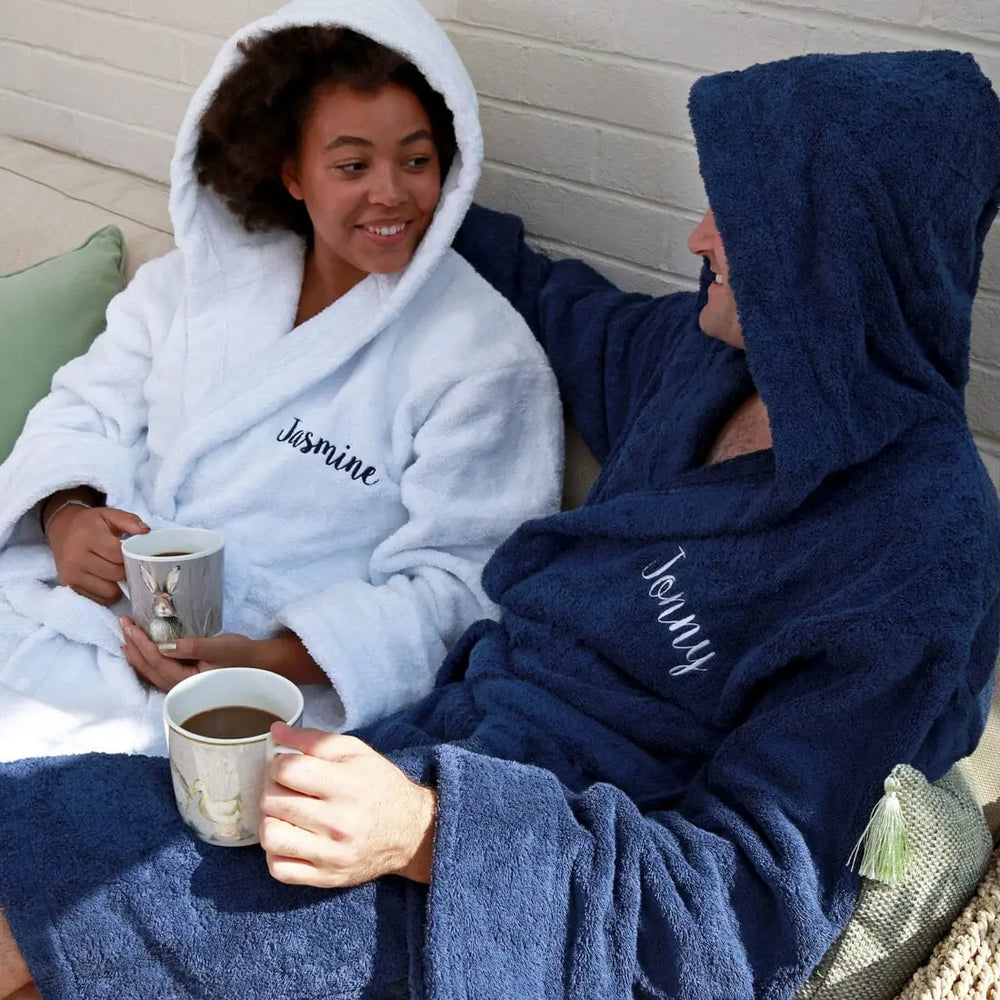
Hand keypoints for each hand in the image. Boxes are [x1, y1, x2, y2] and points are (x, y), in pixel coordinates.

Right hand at [46, 503, 147, 605]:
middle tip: (126, 562)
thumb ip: (130, 521)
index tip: (132, 552)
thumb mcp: (110, 514)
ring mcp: (71, 574)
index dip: (130, 555)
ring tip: (116, 571)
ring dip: (118, 583)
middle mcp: (76, 557)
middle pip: (116, 573)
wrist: (61, 529)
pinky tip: (107, 580)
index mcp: (87, 536)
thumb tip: (145, 531)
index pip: (118, 555)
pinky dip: (108, 593)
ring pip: (109, 590)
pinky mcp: (69, 585)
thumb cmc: (90, 523)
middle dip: (126, 569)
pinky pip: (99, 599)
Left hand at [121, 621, 257, 690]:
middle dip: (133, 646)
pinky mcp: (185, 681)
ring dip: (136, 653)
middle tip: (123, 624)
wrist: (259, 665)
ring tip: (126, 637)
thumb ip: (190, 646)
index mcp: (186, 682)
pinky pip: (158, 671)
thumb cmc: (242, 655)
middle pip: (148, 667)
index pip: (156, 660)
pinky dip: (146, 659)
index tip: (129, 625)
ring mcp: (181, 686)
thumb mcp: (218, 647)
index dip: (140, 642)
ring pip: (150, 670)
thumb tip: (161, 645)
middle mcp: (179, 688)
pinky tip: (142, 652)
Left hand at [260, 723, 435, 887]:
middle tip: (287, 788)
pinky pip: (278, 869)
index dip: (278, 764)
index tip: (288, 766)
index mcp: (347, 784)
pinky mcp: (326, 878)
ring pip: (270, 836)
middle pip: (272, 801)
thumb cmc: (380, 786)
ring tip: (285, 814)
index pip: (287, 770)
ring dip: (270, 821)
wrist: (412, 832)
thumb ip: (315, 740)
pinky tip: (291, 838)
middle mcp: (339, 822)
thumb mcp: (356, 752)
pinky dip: (276, 852)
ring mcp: (331, 854)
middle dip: (273, 789)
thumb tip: (276, 731)